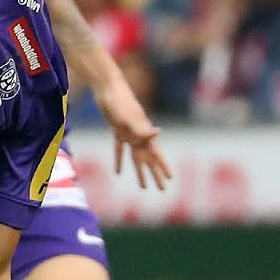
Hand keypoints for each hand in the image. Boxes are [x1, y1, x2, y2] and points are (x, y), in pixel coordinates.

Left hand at [94, 70, 170, 189]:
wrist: (108, 89)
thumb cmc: (120, 102)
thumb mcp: (129, 117)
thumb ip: (142, 127)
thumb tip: (158, 133)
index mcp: (145, 133)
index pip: (157, 154)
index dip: (163, 167)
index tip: (171, 179)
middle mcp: (140, 135)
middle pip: (149, 160)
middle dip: (156, 175)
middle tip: (162, 190)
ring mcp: (129, 134)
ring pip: (136, 158)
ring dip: (140, 172)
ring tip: (144, 187)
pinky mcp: (117, 131)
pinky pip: (119, 149)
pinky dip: (119, 160)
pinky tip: (118, 173)